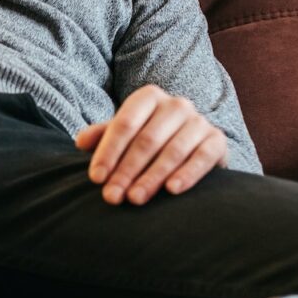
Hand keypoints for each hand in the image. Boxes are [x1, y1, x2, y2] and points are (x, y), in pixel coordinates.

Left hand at [73, 85, 227, 204]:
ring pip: (173, 150)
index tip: (96, 179)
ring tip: (135, 199)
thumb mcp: (126, 135)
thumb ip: (103, 136)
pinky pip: (203, 157)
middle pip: (147, 140)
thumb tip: (80, 142)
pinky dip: (188, 174)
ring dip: (152, 177)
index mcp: (149, 97)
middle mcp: (176, 105)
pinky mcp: (217, 141)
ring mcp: (199, 121)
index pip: (124, 123)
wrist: (193, 146)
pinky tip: (172, 190)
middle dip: (127, 171)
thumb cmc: (150, 140)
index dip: (108, 151)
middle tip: (112, 197)